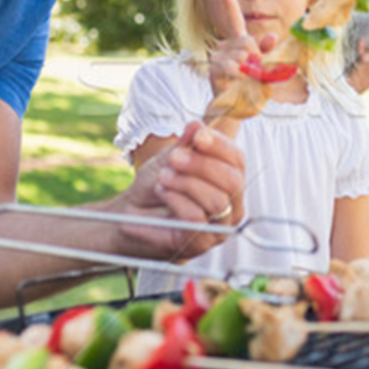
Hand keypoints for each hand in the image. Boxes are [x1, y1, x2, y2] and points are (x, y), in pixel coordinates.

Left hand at [116, 122, 245, 261]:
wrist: (131, 215)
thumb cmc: (157, 186)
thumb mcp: (169, 160)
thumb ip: (185, 145)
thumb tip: (196, 125)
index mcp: (228, 179)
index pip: (237, 160)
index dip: (220, 145)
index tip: (197, 134)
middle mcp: (231, 204)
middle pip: (232, 181)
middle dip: (203, 165)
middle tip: (175, 157)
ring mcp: (218, 227)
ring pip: (216, 201)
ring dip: (186, 183)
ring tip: (163, 176)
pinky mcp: (200, 243)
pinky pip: (197, 218)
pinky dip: (177, 200)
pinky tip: (162, 191)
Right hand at [207, 0, 274, 98]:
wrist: (236, 109)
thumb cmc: (251, 88)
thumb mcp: (264, 69)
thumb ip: (267, 52)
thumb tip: (272, 35)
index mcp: (238, 43)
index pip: (234, 20)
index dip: (229, 5)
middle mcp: (225, 46)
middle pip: (247, 41)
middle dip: (256, 56)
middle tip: (255, 70)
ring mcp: (218, 57)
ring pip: (241, 54)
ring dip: (248, 68)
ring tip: (245, 78)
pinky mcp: (214, 69)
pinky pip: (231, 66)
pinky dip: (239, 74)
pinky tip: (239, 79)